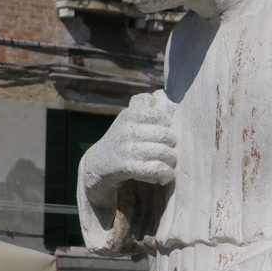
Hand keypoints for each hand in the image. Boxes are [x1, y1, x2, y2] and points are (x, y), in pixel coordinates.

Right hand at [80, 89, 176, 205]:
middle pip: (165, 135)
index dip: (168, 124)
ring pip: (163, 152)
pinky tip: (163, 176)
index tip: (166, 131)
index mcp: (130, 115)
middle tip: (172, 150)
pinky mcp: (127, 167)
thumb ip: (143, 105)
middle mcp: (127, 130)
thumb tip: (162, 94)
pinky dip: (164, 174)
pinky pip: (156, 168)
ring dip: (171, 161)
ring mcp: (126, 149)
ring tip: (169, 163)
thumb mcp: (128, 117)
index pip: (160, 115)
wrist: (98, 163)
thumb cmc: (122, 138)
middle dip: (173, 144)